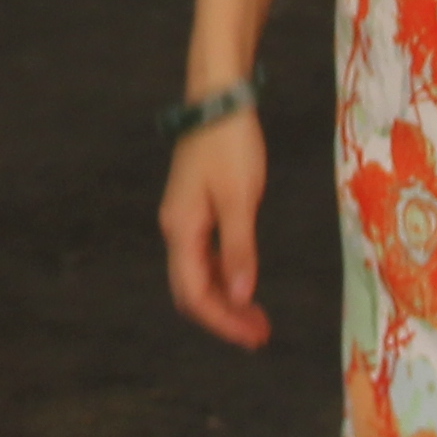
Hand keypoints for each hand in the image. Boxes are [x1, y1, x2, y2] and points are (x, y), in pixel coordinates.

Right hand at [158, 109, 267, 347]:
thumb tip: (240, 295)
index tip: (253, 337)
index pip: (195, 293)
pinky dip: (224, 276)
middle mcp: (176, 229)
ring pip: (198, 274)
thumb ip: (239, 250)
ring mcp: (184, 219)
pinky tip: (244, 282)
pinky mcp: (196, 208)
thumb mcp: (240, 200)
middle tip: (260, 334)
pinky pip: (204, 256)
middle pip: (191, 290)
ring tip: (257, 316)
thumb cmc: (230, 146)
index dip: (222, 321)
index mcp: (182, 230)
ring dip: (225, 299)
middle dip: (223, 317)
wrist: (219, 99)